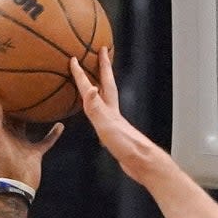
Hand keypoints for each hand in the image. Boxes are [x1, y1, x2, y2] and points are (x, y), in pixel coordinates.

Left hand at [0, 80, 62, 188]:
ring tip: (34, 96)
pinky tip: (60, 125)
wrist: (18, 186)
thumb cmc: (5, 162)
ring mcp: (21, 142)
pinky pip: (45, 140)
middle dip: (4, 96)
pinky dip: (52, 133)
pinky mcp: (34, 152)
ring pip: (24, 123)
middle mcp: (7, 133)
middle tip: (7, 78)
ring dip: (29, 112)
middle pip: (5, 111)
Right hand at [69, 47, 157, 181]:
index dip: (82, 74)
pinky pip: (104, 114)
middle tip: (101, 53)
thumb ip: (97, 108)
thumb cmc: (126, 146)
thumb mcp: (107, 126)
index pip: (92, 86)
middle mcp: (112, 113)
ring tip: (96, 78)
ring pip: (106, 99)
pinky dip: (99, 108)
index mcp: (109, 109)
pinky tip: (98, 112)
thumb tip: (90, 87)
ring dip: (101, 87)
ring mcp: (115, 122)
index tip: (74, 59)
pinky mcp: (116, 134)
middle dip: (103, 68)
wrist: (143, 164)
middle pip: (107, 85)